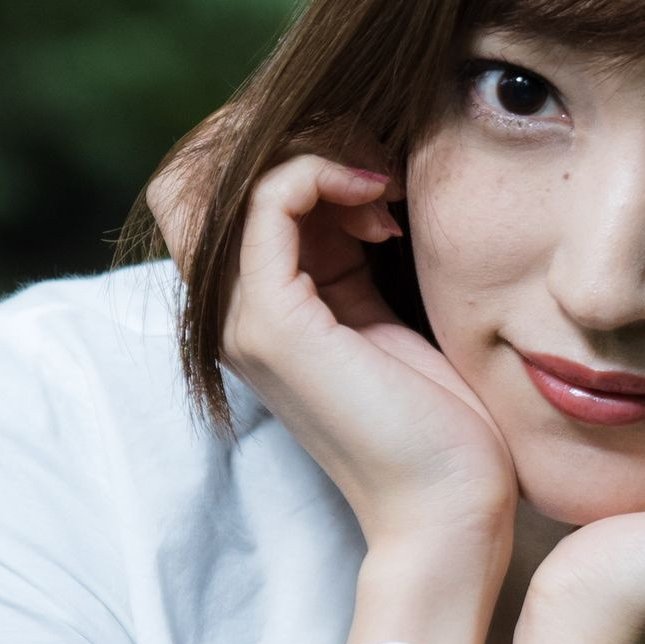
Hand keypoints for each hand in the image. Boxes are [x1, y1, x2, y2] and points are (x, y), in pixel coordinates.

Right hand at [158, 135, 519, 643]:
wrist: (452, 507)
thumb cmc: (443, 423)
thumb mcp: (388, 309)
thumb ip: (356, 249)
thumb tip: (368, 172)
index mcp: (256, 305)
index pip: (218, 186)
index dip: (289, 150)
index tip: (380, 176)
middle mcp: (232, 310)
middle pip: (193, 173)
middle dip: (279, 136)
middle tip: (368, 156)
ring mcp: (243, 318)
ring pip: (215, 176)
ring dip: (304, 148)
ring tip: (378, 179)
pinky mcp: (276, 324)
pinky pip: (270, 201)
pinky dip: (323, 173)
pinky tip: (381, 199)